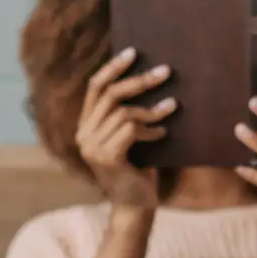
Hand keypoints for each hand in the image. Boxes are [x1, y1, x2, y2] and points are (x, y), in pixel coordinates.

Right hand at [77, 48, 174, 211]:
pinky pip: (130, 130)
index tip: (134, 52)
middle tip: (165, 72)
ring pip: (123, 112)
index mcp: (86, 125)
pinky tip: (164, 135)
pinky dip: (150, 130)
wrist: (135, 206)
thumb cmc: (138, 170)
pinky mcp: (107, 157)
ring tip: (172, 107)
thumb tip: (149, 78)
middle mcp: (84, 134)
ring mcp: (92, 147)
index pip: (95, 87)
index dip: (113, 67)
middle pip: (110, 94)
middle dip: (140, 80)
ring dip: (152, 109)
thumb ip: (127, 114)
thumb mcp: (131, 137)